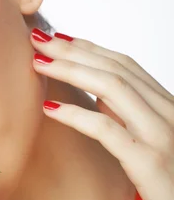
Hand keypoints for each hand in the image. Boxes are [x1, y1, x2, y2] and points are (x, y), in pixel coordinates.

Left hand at [31, 29, 173, 199]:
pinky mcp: (149, 161)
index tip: (59, 38)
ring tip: (38, 63)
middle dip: (74, 50)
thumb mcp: (153, 144)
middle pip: (116, 69)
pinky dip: (75, 114)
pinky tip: (49, 107)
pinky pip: (107, 129)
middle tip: (38, 39)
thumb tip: (100, 99)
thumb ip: (131, 119)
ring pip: (113, 88)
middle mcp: (168, 113)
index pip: (126, 66)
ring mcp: (161, 135)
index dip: (90, 49)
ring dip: (71, 70)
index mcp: (168, 107)